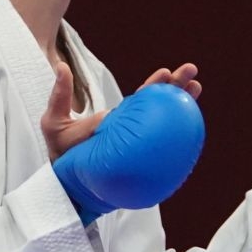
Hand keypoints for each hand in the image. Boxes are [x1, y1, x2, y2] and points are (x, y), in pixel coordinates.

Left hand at [42, 61, 201, 160]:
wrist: (66, 186)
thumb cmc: (62, 155)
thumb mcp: (55, 123)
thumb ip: (60, 96)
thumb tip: (61, 66)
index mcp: (120, 117)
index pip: (142, 96)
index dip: (156, 84)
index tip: (167, 71)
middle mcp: (133, 129)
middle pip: (161, 105)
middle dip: (178, 87)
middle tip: (192, 72)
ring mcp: (139, 146)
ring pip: (167, 124)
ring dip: (184, 107)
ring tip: (196, 90)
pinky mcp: (142, 164)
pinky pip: (164, 152)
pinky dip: (180, 142)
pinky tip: (192, 135)